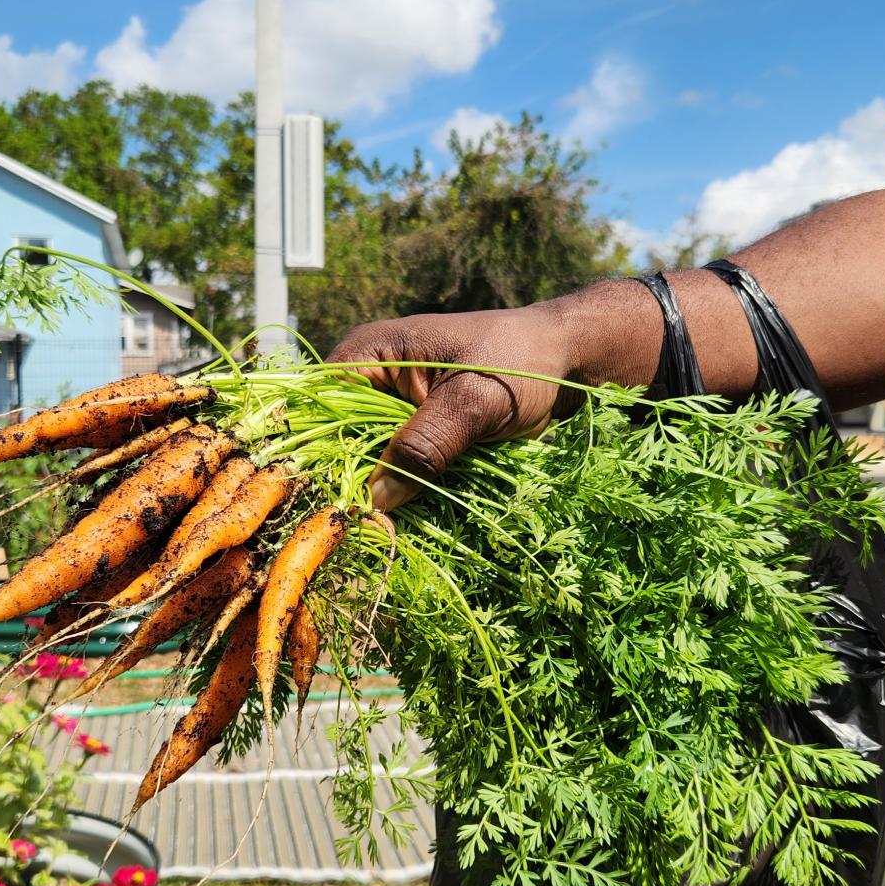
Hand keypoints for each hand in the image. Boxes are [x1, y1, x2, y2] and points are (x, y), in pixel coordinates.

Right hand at [328, 304, 577, 510]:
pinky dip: (403, 492)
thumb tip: (375, 499)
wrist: (565, 361)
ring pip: (367, 460)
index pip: (318, 406)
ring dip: (378, 493)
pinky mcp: (417, 434)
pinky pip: (396, 467)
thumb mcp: (472, 403)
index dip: (318, 452)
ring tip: (382, 531)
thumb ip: (424, 446)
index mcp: (370, 353)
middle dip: (350, 481)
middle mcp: (370, 381)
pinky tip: (405, 521)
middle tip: (362, 527)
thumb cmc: (520, 363)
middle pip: (337, 440)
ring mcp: (393, 410)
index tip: (331, 499)